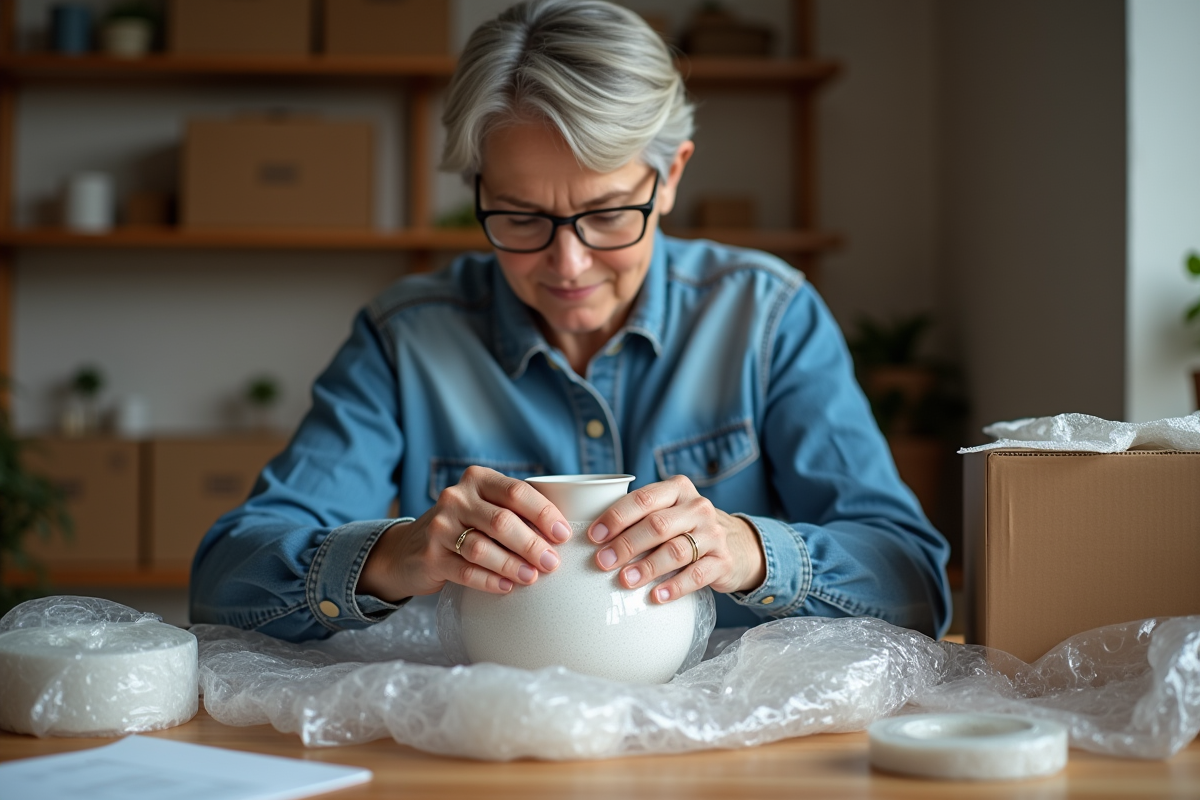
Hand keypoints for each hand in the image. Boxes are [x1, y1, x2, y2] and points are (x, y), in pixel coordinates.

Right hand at [357, 466, 570, 602]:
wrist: (409, 549)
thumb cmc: (465, 527)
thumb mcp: (486, 507)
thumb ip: (516, 511)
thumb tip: (563, 533)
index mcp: (477, 479)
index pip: (517, 492)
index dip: (544, 514)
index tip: (563, 535)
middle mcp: (456, 498)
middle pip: (502, 521)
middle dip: (532, 544)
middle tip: (552, 563)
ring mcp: (439, 527)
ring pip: (482, 547)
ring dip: (512, 565)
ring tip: (533, 577)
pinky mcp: (430, 556)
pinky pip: (465, 571)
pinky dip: (489, 580)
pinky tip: (507, 588)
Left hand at [587, 475, 766, 602]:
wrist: (737, 543)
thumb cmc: (685, 527)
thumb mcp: (667, 511)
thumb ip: (638, 516)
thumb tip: (592, 539)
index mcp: (677, 489)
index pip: (643, 498)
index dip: (616, 517)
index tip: (594, 537)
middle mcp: (698, 507)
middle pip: (657, 525)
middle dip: (626, 544)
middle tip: (603, 562)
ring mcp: (713, 534)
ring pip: (676, 550)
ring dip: (647, 567)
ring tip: (625, 580)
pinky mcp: (723, 561)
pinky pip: (697, 575)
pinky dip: (674, 586)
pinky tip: (656, 596)